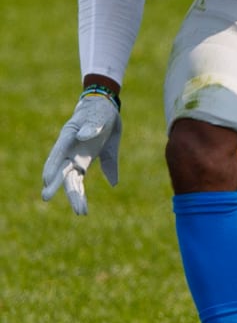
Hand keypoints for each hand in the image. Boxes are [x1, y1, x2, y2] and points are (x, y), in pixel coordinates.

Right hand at [41, 92, 121, 214]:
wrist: (103, 110)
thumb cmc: (99, 113)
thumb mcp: (99, 118)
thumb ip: (92, 127)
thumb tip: (84, 137)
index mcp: (69, 135)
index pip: (59, 151)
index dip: (52, 164)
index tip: (46, 179)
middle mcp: (69, 149)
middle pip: (62, 169)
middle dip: (57, 184)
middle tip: (46, 198)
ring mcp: (75, 157)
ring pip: (71, 179)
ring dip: (74, 195)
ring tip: (80, 211)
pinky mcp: (83, 163)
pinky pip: (80, 180)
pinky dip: (81, 193)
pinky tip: (83, 208)